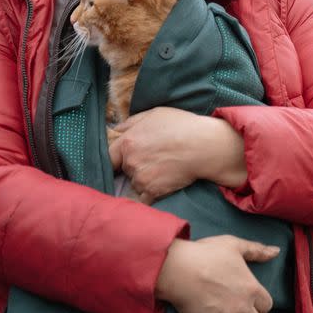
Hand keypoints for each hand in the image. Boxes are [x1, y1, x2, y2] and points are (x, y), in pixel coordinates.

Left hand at [108, 107, 247, 203]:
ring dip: (143, 180)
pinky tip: (161, 187)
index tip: (118, 161)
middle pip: (124, 169)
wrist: (204, 145)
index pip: (107, 156)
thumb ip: (131, 122)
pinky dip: (149, 196)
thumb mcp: (155, 114)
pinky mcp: (153, 192)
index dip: (113, 158)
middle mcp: (131, 161)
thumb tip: (115, 129)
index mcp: (128, 142)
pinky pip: (143, 199)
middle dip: (134, 166)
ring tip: (162, 171)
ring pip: (134, 183)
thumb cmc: (182, 126)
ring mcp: (141, 178)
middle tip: (153, 160)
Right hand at [156, 236, 277, 312]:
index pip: (267, 305)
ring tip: (228, 310)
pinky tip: (215, 312)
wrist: (177, 269)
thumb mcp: (234, 245)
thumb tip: (275, 251)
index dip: (261, 303)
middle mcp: (241, 307)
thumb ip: (257, 250)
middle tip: (239, 306)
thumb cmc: (206, 254)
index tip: (252, 299)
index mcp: (251, 289)